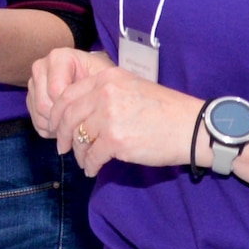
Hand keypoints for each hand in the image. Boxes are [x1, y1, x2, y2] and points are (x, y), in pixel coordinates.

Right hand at [26, 47, 111, 138]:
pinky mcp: (31, 97)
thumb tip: (80, 109)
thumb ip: (93, 89)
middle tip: (81, 123)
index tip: (87, 113)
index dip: (71, 108)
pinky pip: (36, 121)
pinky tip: (67, 124)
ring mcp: (34, 83)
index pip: (56, 90)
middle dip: (63, 119)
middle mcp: (41, 67)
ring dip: (57, 125)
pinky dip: (51, 128)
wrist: (95, 80)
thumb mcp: (105, 79)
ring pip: (39, 114)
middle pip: (43, 104)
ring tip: (76, 123)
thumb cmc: (103, 79)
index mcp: (58, 58)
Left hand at [41, 58, 202, 177]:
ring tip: (82, 160)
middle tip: (62, 147)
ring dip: (78, 153)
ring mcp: (109, 117)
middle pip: (68, 116)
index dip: (57, 114)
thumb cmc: (165, 110)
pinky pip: (92, 156)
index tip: (56, 126)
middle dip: (62, 135)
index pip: (68, 95)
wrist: (192, 127)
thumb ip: (103, 94)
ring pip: (79, 138)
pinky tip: (92, 169)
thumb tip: (78, 113)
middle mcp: (104, 94)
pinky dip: (89, 165)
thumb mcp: (131, 88)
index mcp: (106, 78)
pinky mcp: (116, 140)